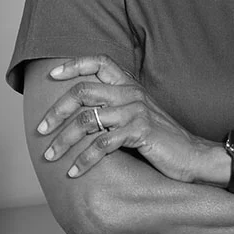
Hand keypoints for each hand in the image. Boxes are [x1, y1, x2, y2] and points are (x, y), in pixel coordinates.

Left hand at [37, 55, 218, 180]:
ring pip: (87, 120)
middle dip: (56, 111)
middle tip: (40, 130)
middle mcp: (132, 93)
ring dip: (63, 140)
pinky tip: (74, 172)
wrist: (193, 156)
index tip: (51, 75)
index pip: (100, 61)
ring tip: (49, 157)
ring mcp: (136, 111)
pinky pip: (102, 144)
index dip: (74, 65)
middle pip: (83, 92)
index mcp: (130, 85)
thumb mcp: (138, 116)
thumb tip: (80, 114)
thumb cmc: (162, 139)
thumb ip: (115, 108)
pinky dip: (84, 160)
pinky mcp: (141, 132)